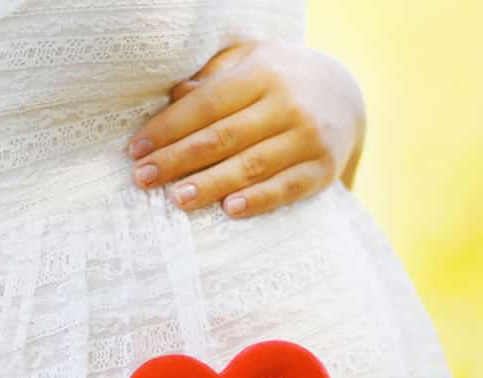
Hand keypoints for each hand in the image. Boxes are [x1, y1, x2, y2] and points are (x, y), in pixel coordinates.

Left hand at [126, 38, 365, 219]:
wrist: (346, 93)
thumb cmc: (280, 78)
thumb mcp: (248, 62)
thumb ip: (213, 77)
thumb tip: (173, 100)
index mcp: (262, 74)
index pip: (206, 104)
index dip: (168, 128)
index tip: (136, 150)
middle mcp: (287, 104)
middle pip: (223, 137)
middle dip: (178, 160)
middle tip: (144, 179)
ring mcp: (308, 138)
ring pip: (252, 165)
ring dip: (211, 184)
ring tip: (177, 199)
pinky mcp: (323, 169)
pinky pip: (286, 188)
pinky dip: (258, 200)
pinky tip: (230, 210)